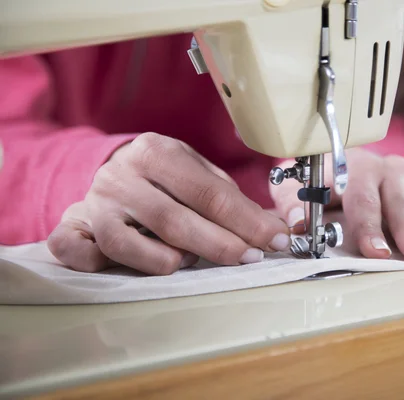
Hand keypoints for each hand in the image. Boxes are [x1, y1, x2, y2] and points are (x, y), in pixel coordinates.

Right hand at [48, 133, 289, 274]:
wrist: (111, 171)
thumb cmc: (164, 177)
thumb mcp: (196, 171)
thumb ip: (230, 198)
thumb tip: (272, 227)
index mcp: (155, 152)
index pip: (209, 193)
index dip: (246, 221)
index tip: (273, 239)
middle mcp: (121, 176)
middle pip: (174, 220)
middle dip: (220, 245)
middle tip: (250, 258)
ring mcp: (96, 204)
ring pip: (128, 243)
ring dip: (169, 260)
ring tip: (191, 259)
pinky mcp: (75, 228)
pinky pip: (81, 254)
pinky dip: (110, 265)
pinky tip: (143, 264)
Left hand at [270, 148, 403, 262]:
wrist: (339, 158)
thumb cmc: (318, 179)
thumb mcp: (295, 186)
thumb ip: (292, 204)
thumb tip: (294, 224)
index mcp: (356, 170)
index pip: (364, 202)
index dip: (370, 228)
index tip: (375, 252)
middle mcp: (387, 173)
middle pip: (400, 205)